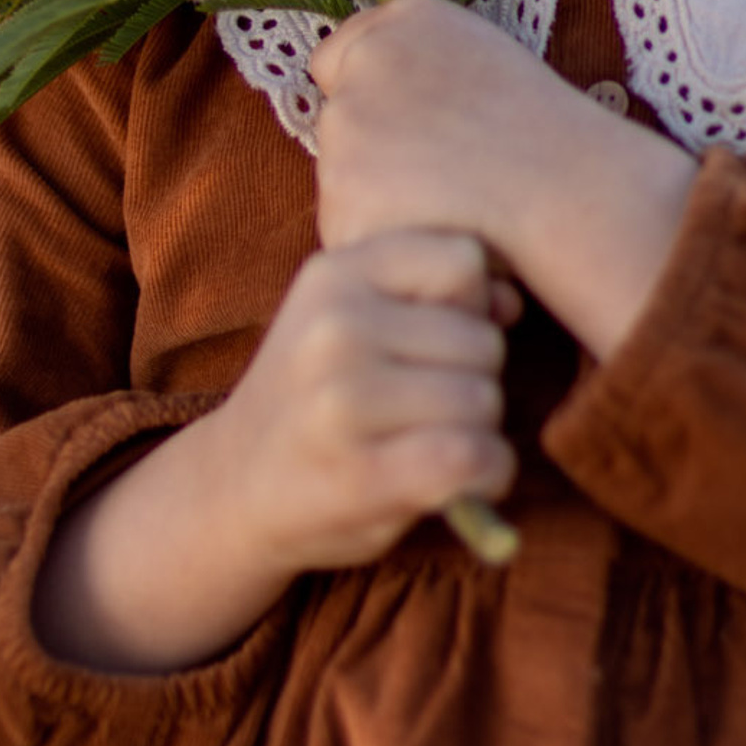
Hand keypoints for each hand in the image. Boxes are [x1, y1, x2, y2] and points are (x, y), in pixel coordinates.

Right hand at [203, 228, 518, 574]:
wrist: (233, 485)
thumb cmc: (315, 395)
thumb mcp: (349, 316)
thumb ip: (429, 295)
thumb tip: (512, 302)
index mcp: (334, 274)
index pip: (463, 259)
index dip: (471, 305)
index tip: (438, 339)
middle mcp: (335, 327)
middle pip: (482, 339)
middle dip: (477, 376)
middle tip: (432, 404)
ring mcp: (343, 400)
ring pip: (483, 399)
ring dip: (482, 430)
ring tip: (437, 440)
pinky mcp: (361, 474)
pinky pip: (473, 457)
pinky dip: (490, 473)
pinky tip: (467, 480)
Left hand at [310, 0, 699, 358]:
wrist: (577, 197)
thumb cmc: (555, 141)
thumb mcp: (489, 62)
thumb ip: (421, 66)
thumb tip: (380, 100)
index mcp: (406, 20)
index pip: (340, 56)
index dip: (372, 100)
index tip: (411, 131)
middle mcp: (366, 63)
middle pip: (339, 121)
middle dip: (375, 153)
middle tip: (445, 180)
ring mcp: (347, 128)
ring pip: (343, 178)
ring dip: (376, 199)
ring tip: (450, 211)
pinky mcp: (341, 197)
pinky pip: (348, 230)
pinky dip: (382, 243)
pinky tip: (435, 240)